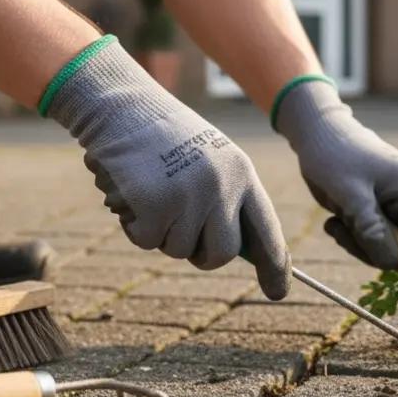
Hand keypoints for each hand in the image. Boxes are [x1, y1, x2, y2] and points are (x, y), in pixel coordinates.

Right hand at [45, 38, 291, 299]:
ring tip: (149, 192)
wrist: (120, 104)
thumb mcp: (206, 160)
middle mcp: (224, 185)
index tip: (278, 292)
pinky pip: (148, 241)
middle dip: (200, 253)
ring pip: (179, 249)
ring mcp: (192, 196)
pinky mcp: (158, 205)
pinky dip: (134, 226)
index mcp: (242, 172)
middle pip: (224, 253)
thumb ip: (224, 199)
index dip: (275, 266)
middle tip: (178, 231)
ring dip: (159, 232)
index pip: (267, 230)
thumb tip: (235, 252)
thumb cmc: (159, 135)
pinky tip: (130, 193)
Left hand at [275, 80, 397, 272]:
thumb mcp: (350, 198)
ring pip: (388, 243)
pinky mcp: (381, 203)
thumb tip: (396, 265)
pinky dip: (355, 234)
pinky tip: (336, 219)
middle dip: (376, 250)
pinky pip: (374, 233)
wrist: (315, 132)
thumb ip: (374, 232)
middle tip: (345, 234)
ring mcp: (397, 199)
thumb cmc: (332, 158)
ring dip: (360, 242)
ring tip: (336, 223)